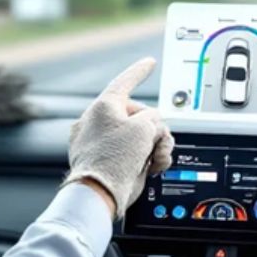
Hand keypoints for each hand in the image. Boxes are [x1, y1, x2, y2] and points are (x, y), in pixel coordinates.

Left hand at [63, 57, 173, 219]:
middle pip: (141, 115)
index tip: (149, 63)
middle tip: (156, 141)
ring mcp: (104, 143)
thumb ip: (154, 118)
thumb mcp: (145, 127)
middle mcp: (100, 123)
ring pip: (141, 136)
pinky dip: (148, 158)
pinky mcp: (111, 162)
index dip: (140, 71)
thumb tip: (151, 128)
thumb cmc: (114, 158)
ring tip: (155, 158)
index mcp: (103, 106)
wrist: (102, 193)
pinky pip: (136, 153)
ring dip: (155, 146)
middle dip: (155, 129)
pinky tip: (152, 167)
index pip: (125, 82)